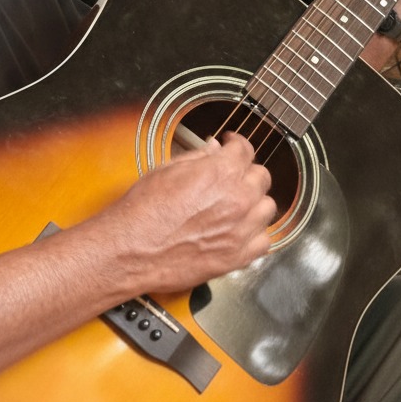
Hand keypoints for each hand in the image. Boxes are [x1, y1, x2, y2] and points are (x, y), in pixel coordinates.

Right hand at [93, 132, 275, 293]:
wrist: (132, 249)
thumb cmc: (143, 211)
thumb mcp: (167, 170)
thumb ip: (198, 157)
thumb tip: (214, 149)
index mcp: (221, 172)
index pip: (245, 149)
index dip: (237, 144)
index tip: (232, 146)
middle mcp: (238, 199)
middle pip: (261, 177)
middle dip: (246, 173)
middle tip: (232, 177)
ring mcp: (241, 230)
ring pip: (268, 208)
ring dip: (255, 203)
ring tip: (237, 205)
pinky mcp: (238, 256)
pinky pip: (264, 241)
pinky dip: (256, 234)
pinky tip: (241, 231)